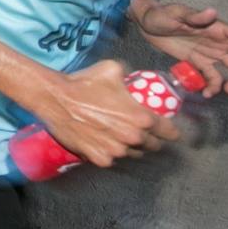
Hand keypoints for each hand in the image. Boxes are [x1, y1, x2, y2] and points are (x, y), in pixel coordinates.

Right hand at [36, 59, 178, 167]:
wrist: (56, 98)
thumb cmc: (85, 83)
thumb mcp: (113, 69)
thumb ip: (130, 75)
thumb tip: (134, 77)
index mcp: (141, 118)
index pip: (169, 131)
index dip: (171, 131)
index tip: (169, 131)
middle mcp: (132, 138)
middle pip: (153, 146)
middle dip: (152, 140)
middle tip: (143, 132)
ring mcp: (115, 151)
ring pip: (133, 154)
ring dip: (131, 147)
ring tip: (121, 137)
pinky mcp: (99, 159)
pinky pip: (112, 158)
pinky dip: (110, 152)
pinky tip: (104, 142)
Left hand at [132, 0, 227, 96]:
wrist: (146, 24)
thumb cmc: (161, 14)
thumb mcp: (176, 14)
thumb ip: (195, 16)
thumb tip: (213, 12)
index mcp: (218, 27)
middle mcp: (219, 41)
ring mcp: (210, 52)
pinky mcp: (199, 62)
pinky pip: (212, 76)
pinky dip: (213, 86)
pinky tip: (207, 94)